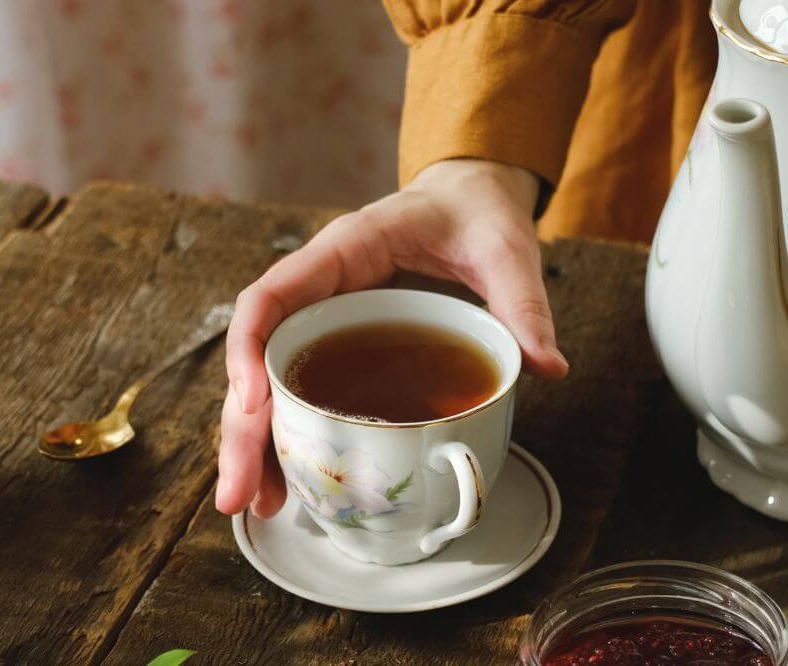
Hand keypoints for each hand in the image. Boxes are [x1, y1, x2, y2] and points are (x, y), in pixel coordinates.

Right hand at [216, 159, 569, 517]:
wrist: (473, 198)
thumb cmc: (476, 213)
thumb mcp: (505, 250)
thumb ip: (522, 303)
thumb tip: (547, 366)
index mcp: (345, 249)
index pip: (272, 294)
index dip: (249, 348)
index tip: (254, 403)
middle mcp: (320, 287)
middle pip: (259, 357)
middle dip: (243, 427)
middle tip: (239, 493)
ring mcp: (325, 317)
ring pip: (270, 382)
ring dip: (257, 443)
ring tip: (256, 504)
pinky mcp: (340, 342)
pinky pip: (303, 388)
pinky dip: (290, 434)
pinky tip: (289, 481)